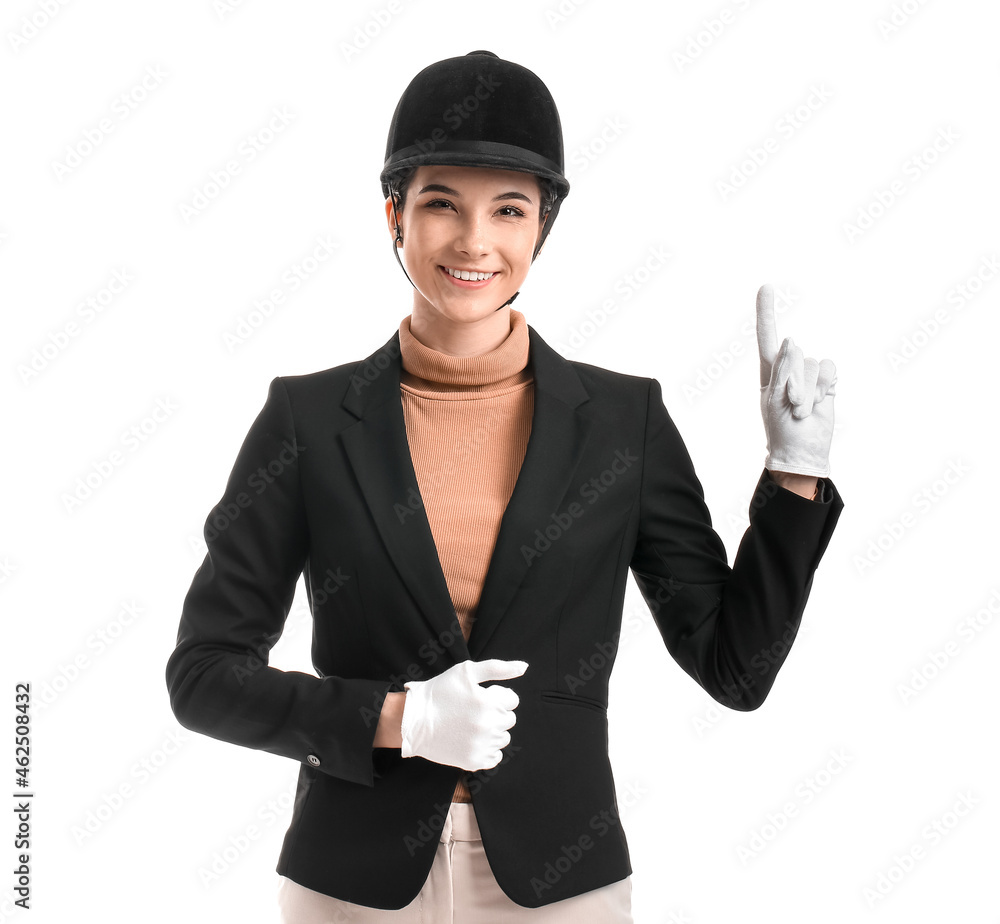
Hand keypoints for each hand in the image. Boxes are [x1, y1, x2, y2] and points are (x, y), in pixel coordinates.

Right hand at [400, 658, 527, 770]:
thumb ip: (498, 668)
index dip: (496, 696)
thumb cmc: (440, 692)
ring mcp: (481, 745)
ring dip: (493, 731)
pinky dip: (487, 749)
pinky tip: (471, 739)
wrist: (413, 721)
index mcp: (488, 702)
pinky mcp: (474, 761)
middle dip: (496, 713)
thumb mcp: (467, 671)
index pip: (513, 700)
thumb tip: (524, 667)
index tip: (480, 697)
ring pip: (504, 738)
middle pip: (509, 719)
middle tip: (473, 711)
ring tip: (470, 725)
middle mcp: (488, 725)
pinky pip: (495, 757)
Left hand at [756, 283, 835, 477]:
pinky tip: (819, 403)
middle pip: (795, 355)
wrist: (805, 452)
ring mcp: (810, 374)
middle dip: (794, 383)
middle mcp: (790, 368)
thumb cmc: (782, 429)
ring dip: (810, 390)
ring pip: (814, 363)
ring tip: (802, 410)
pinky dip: (825, 386)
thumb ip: (782, 369)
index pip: (767, 336)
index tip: (766, 286)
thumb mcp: (775, 400)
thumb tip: (791, 339)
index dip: (767, 311)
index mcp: (769, 371)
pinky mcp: (828, 382)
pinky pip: (830, 369)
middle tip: (790, 406)